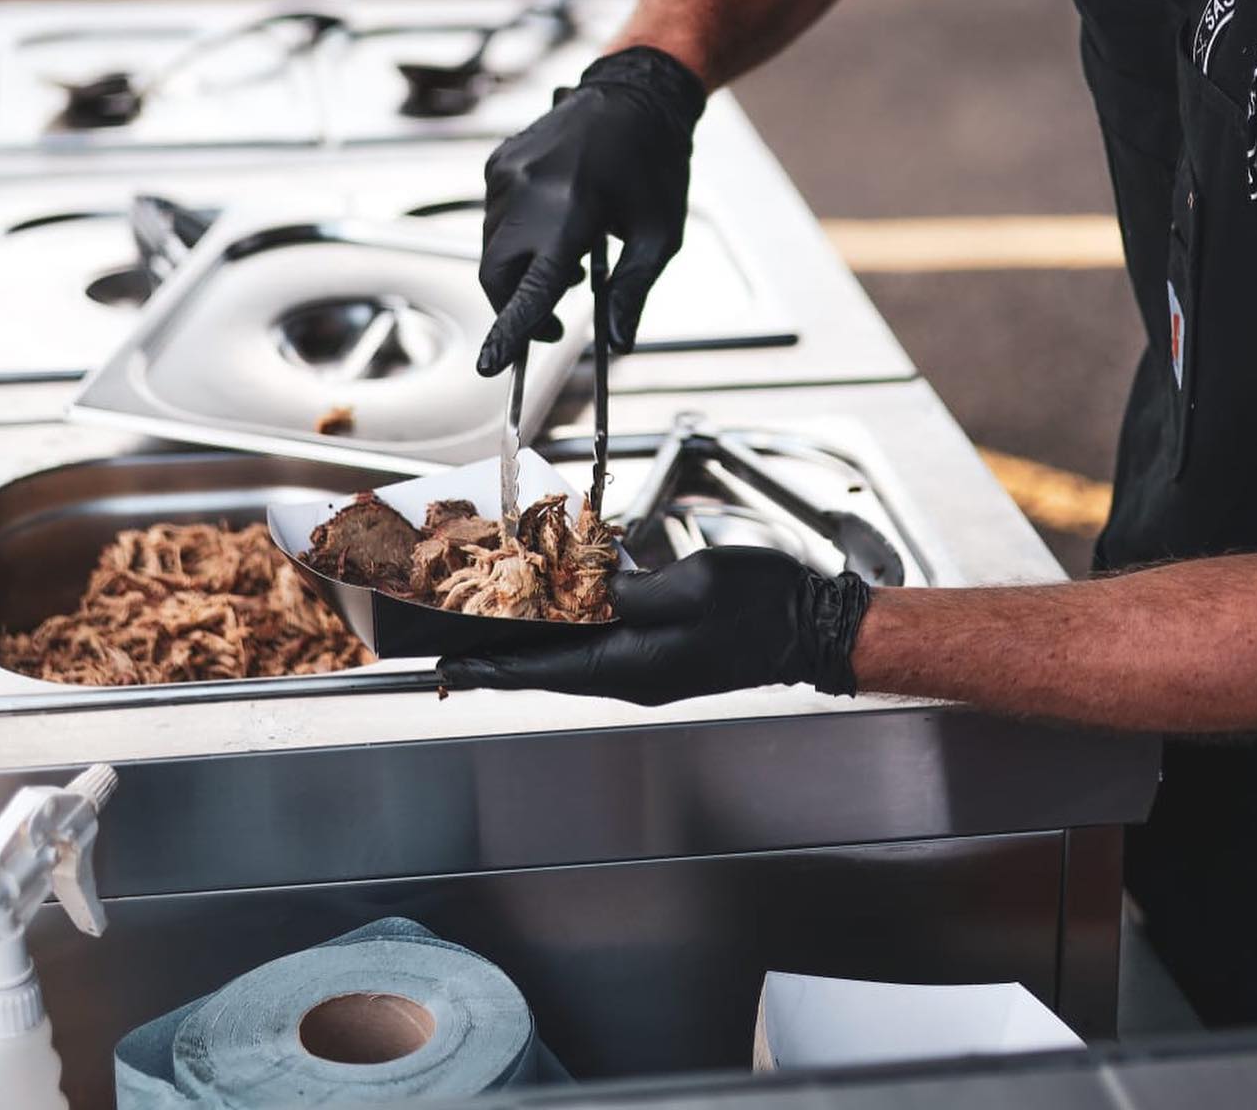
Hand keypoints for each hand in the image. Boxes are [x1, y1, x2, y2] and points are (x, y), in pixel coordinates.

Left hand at [437, 548, 872, 705]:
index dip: (489, 669)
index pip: (541, 671)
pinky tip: (561, 583)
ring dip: (535, 626)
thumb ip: (633, 591)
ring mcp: (646, 655)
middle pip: (548, 660)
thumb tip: (592, 588)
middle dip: (500, 648)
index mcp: (630, 665)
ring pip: (573, 641)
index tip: (445, 669)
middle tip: (452, 635)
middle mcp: (630, 667)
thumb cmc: (761, 608)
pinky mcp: (661, 637)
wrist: (811, 621)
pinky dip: (576, 607)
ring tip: (492, 609)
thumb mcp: (691, 588)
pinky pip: (604, 625)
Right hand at [475, 46, 705, 375]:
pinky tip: (557, 223)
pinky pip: (494, 217)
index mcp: (571, 211)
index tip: (491, 367)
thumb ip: (633, 292)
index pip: (531, 289)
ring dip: (520, 270)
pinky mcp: (498, 162)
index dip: (510, 332)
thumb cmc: (656, 165)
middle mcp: (528, 191)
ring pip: (492, 249)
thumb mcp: (659, 235)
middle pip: (497, 276)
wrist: (634, 92)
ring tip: (573, 258)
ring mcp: (506, 173)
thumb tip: (619, 343)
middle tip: (557, 320)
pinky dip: (517, 237)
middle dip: (516, 308)